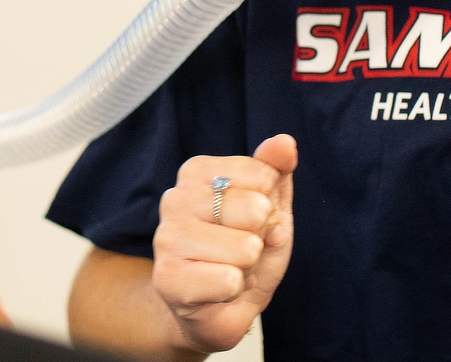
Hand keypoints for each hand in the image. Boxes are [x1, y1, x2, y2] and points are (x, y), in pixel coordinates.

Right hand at [152, 133, 296, 352]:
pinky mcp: (166, 278)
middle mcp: (175, 198)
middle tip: (242, 251)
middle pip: (255, 211)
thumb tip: (284, 142)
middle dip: (261, 238)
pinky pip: (228, 280)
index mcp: (197, 172)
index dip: (271, 207)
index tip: (252, 223)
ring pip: (245, 248)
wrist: (217, 308)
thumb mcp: (270, 208)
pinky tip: (220, 291)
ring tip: (231, 270)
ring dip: (249, 268)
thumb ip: (276, 169)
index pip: (263, 176)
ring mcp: (166, 237)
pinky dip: (235, 290)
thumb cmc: (243, 253)